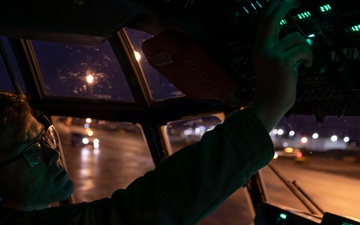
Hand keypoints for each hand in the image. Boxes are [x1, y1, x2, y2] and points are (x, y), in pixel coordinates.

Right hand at [248, 0, 312, 131]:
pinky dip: (309, 58)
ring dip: (305, 49)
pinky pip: (304, 50)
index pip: (265, 23)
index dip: (274, 8)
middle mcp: (262, 48)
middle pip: (272, 18)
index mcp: (259, 48)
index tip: (284, 0)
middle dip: (284, 5)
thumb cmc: (274, 86)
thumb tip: (298, 40)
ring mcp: (271, 54)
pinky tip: (306, 67)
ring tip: (304, 63)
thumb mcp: (274, 64)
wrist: (269, 104)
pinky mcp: (282, 61)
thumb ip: (281, 50)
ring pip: (297, 38)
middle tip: (295, 0)